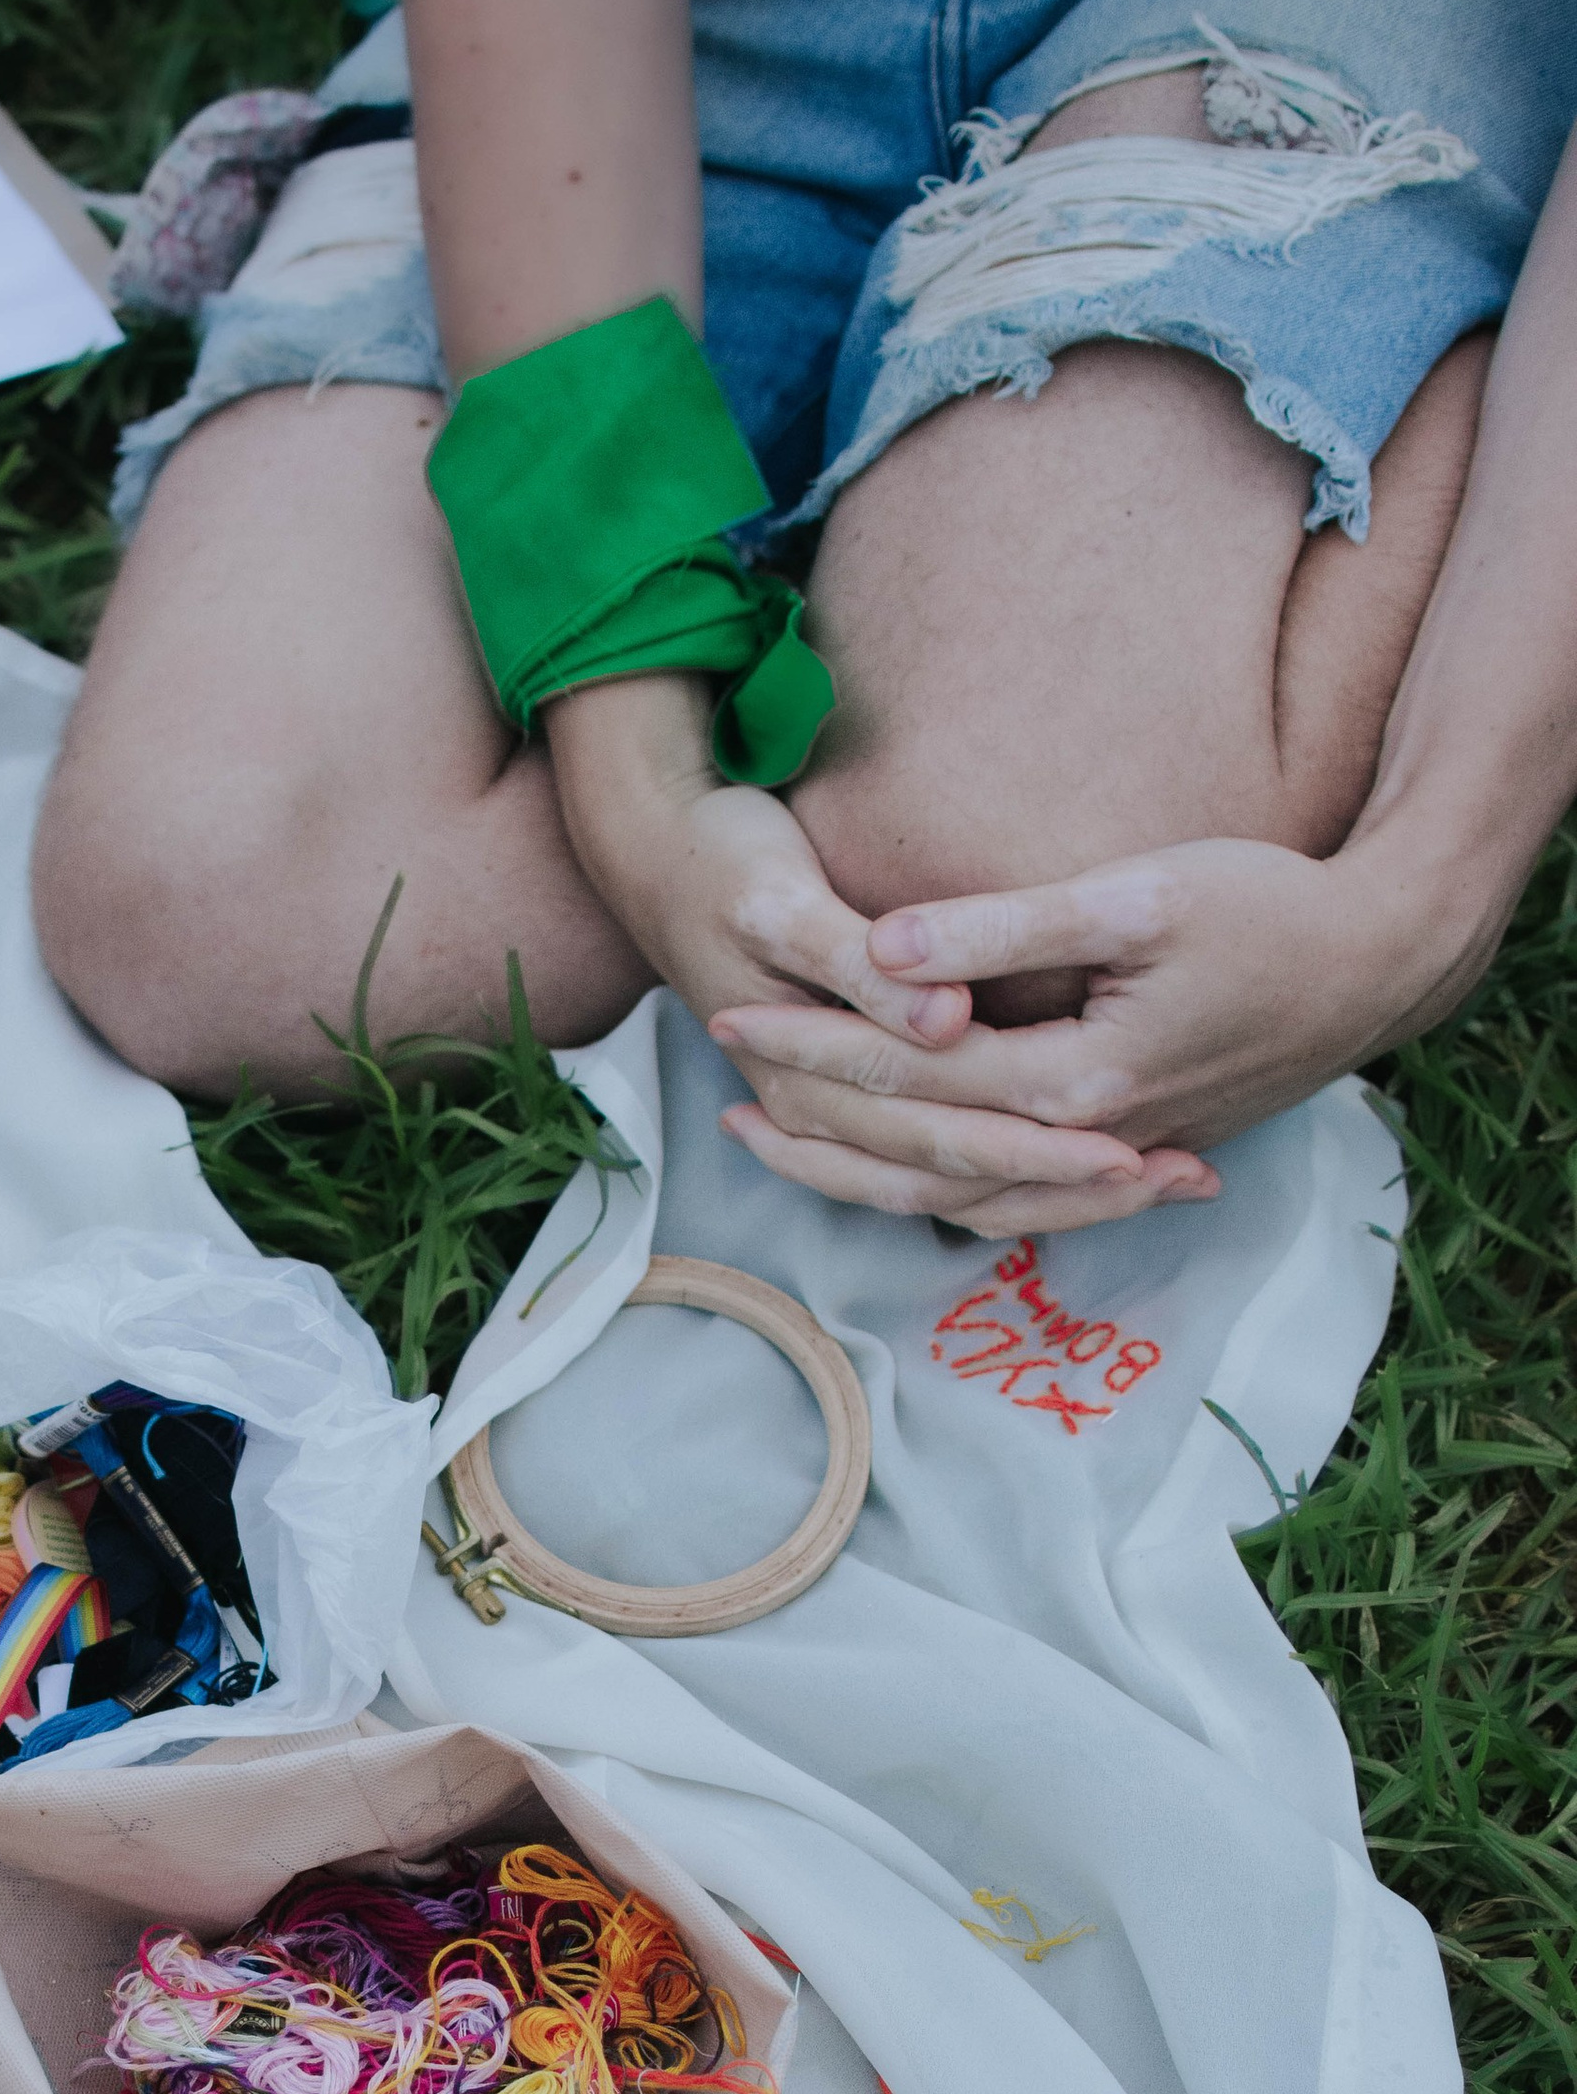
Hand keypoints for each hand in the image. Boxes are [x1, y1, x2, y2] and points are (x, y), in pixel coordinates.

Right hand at [545, 672, 1185, 1229]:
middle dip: (1078, 1186)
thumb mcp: (778, 904)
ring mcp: (836, 1116)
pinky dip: (1017, 1171)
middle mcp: (825, 1119)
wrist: (654, 855)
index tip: (1137, 1146)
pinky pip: (940, 1164)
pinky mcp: (853, 1093)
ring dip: (1062, 1192)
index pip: (945, 1139)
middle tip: (1192, 1176)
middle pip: (968, 1181)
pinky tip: (1090, 1164)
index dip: (1042, 1149)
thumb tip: (944, 1023)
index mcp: (811, 1081)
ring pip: (961, 1189)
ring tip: (1169, 1182)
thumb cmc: (723, 865)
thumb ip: (859, 968)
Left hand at [715, 832, 1482, 1229]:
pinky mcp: (1120, 1147)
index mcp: (1072, 1082)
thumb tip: (885, 951)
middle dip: (809, 1122)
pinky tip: (885, 1170)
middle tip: (719, 1095)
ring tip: (768, 1142)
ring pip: (948, 1195)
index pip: (906, 1076)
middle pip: (909, 1154)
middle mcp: (1077, 1138)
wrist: (1375, 963)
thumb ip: (1004, 928)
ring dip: (854, 1173)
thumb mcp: (1137, 897)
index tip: (726, 1010)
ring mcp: (1100, 1154)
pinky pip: (1002, 1196)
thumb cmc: (1266, 909)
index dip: (811, 1044)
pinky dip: (932, 1189)